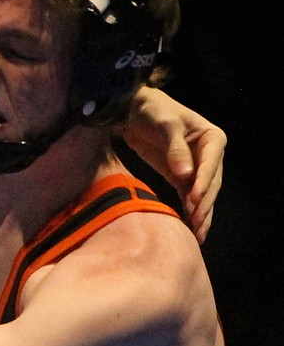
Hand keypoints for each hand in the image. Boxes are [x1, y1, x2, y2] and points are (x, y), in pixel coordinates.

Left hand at [122, 88, 225, 242]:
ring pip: (201, 193)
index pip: (210, 165)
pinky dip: (188, 210)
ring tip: (198, 235)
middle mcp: (209, 154)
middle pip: (210, 183)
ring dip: (200, 213)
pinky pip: (187, 195)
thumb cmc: (153, 110)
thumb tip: (186, 175)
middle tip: (197, 224)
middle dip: (204, 204)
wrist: (133, 111)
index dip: (203, 183)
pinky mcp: (180, 176)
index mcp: (212, 138)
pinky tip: (189, 227)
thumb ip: (176, 149)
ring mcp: (196, 167)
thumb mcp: (165, 125)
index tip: (195, 200)